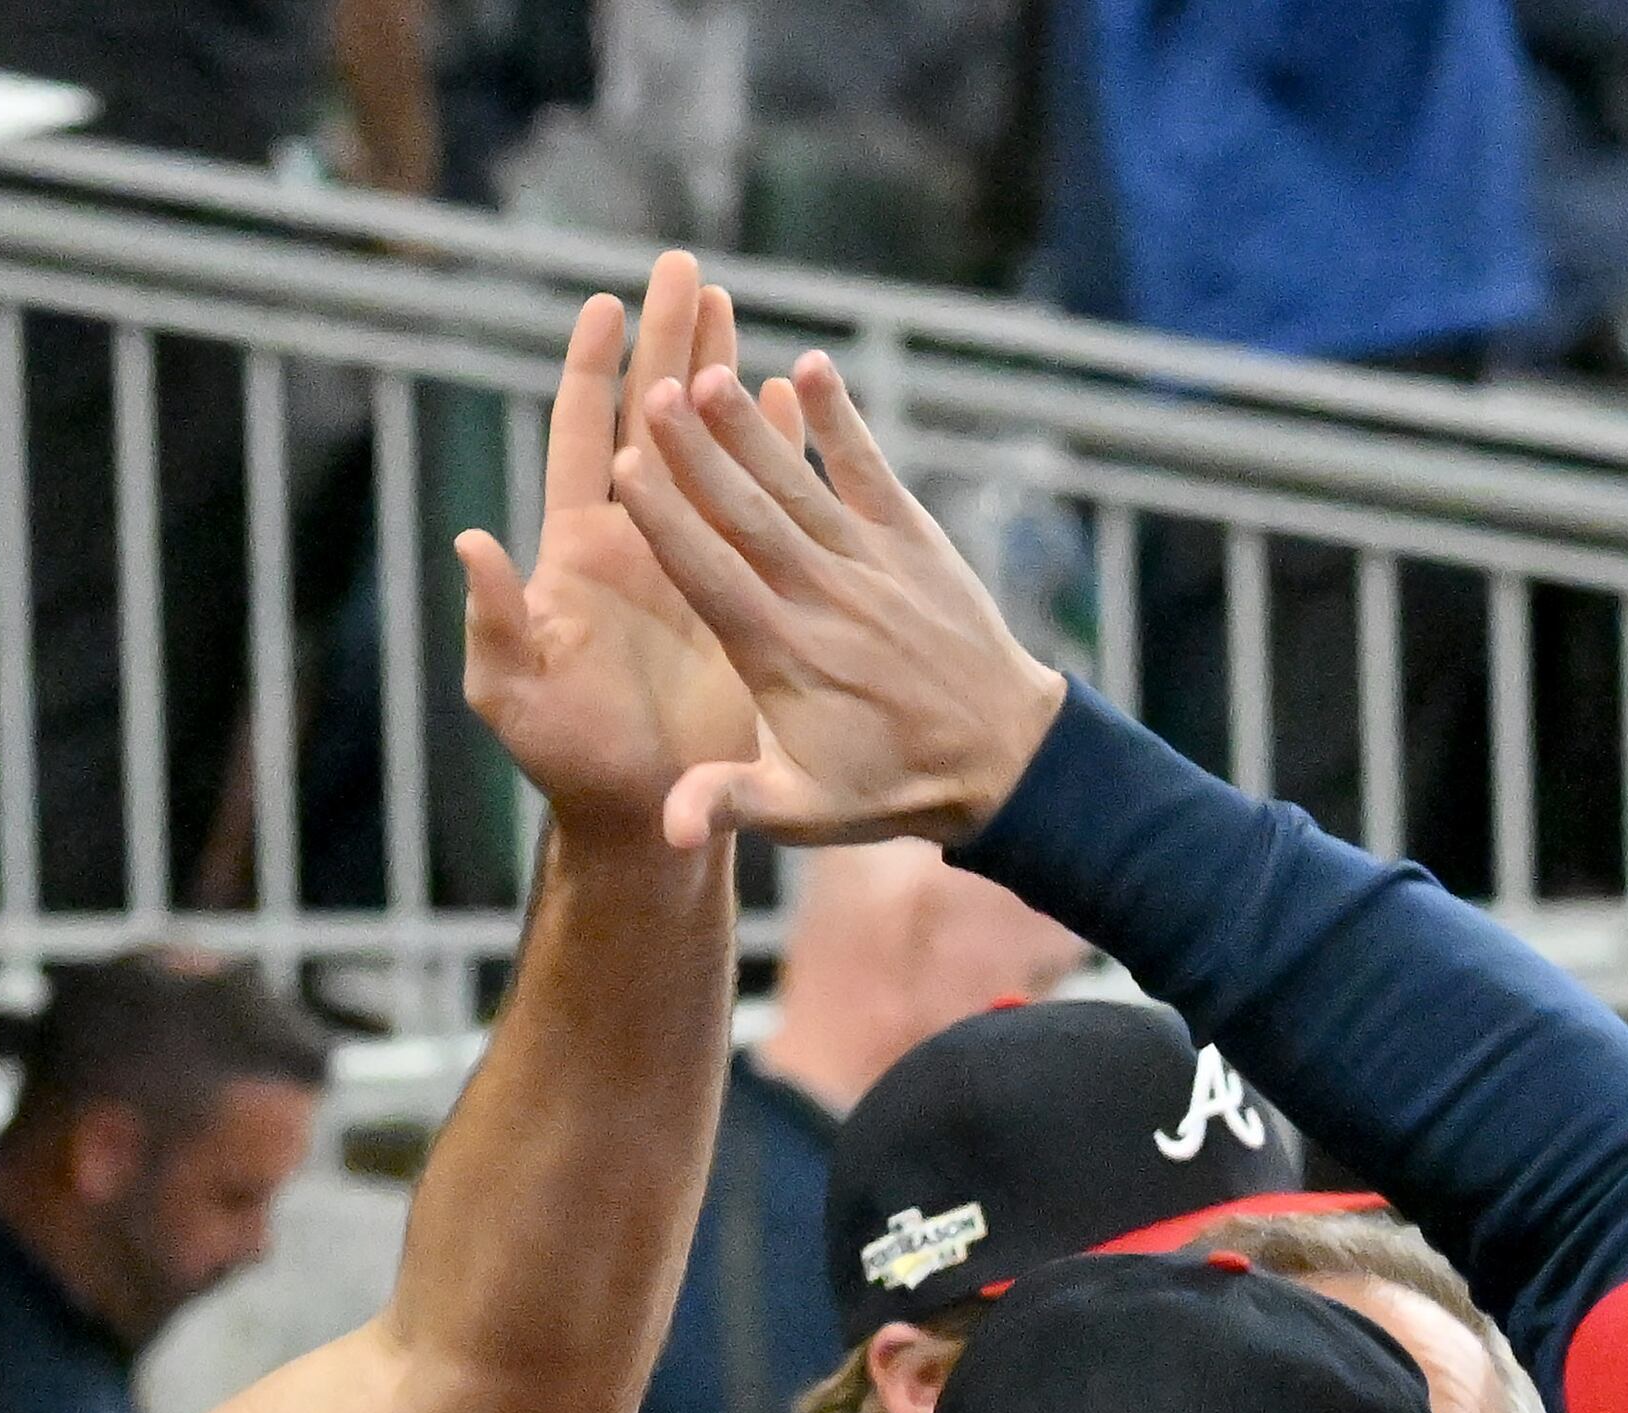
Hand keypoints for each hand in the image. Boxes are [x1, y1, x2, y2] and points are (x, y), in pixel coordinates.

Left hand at [456, 253, 769, 852]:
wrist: (643, 807)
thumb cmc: (566, 758)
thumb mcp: (514, 694)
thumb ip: (493, 620)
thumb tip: (470, 541)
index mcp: (578, 551)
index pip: (580, 437)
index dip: (591, 371)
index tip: (605, 301)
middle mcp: (635, 538)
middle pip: (650, 416)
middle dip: (667, 339)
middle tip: (685, 263)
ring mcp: (691, 556)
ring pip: (708, 443)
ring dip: (719, 374)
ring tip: (736, 302)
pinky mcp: (740, 585)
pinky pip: (760, 498)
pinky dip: (774, 444)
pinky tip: (793, 391)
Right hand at [610, 352, 1071, 848]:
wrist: (1002, 759)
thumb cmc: (885, 787)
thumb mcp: (802, 812)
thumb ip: (730, 804)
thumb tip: (667, 830)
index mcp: (783, 656)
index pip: (713, 577)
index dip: (670, 521)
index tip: (626, 469)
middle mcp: (825, 599)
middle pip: (749, 515)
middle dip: (698, 454)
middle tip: (653, 392)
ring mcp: (872, 564)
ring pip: (801, 485)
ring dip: (753, 427)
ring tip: (709, 372)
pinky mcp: (914, 540)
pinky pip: (873, 471)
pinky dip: (842, 422)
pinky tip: (811, 368)